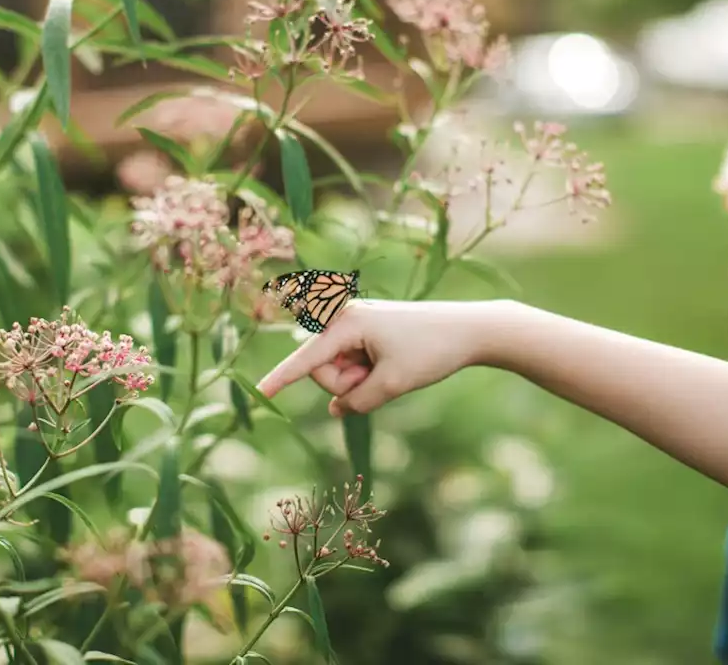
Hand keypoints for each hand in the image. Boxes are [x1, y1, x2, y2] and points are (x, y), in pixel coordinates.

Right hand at [256, 299, 497, 416]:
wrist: (469, 329)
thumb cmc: (431, 352)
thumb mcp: (392, 384)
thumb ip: (357, 402)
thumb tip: (337, 410)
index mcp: (347, 324)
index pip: (306, 360)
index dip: (280, 380)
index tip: (258, 394)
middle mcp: (345, 318)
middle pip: (322, 370)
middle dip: (346, 384)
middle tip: (382, 378)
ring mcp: (356, 324)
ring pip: (338, 369)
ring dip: (360, 380)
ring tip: (392, 368)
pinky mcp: (366, 331)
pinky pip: (352, 363)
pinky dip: (367, 374)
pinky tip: (392, 365)